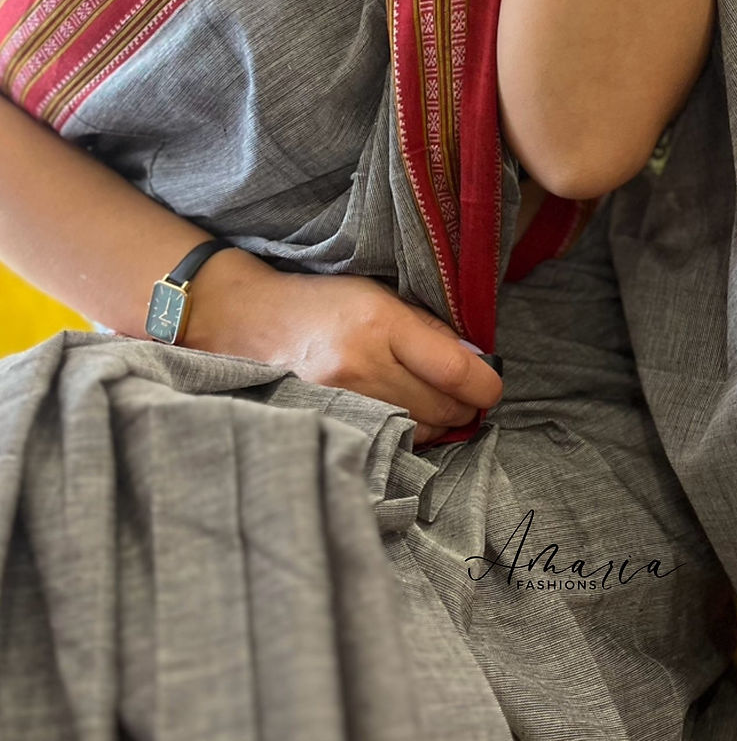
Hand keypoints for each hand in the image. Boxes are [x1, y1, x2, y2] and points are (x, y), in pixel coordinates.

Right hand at [185, 248, 502, 445]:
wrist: (244, 322)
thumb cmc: (319, 305)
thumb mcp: (378, 297)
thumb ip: (430, 330)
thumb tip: (478, 364)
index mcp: (381, 323)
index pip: (457, 371)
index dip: (486, 385)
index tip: (489, 385)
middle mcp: (361, 367)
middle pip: (445, 410)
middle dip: (462, 405)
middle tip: (456, 392)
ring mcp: (341, 403)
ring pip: (421, 433)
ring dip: (434, 422)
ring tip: (418, 398)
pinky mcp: (326, 425)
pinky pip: (388, 443)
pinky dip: (403, 434)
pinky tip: (394, 413)